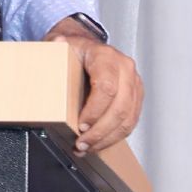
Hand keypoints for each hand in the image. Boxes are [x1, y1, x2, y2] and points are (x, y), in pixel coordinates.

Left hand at [44, 21, 143, 155]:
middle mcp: (125, 68)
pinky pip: (130, 122)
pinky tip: (98, 143)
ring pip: (128, 119)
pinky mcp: (135, 97)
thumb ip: (57, 48)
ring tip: (87, 147)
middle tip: (81, 143)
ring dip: (107, 138)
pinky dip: (113, 136)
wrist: (87, 48)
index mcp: (107, 56)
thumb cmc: (74, 50)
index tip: (80, 125)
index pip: (106, 87)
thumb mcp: (62, 47)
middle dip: (100, 131)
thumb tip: (55, 44)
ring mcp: (133, 83)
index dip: (94, 111)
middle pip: (120, 108)